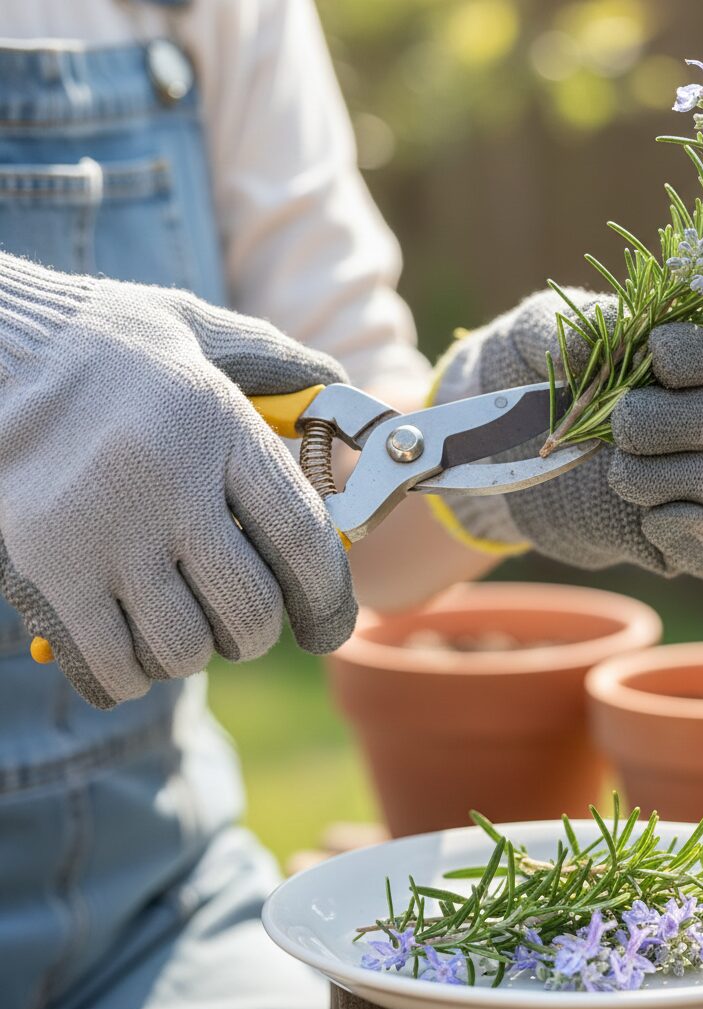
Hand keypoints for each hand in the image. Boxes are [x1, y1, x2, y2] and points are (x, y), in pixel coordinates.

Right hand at [0, 254, 356, 707]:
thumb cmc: (109, 346)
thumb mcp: (203, 332)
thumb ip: (283, 364)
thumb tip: (346, 397)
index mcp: (217, 426)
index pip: (302, 536)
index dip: (328, 597)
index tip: (328, 627)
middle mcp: (165, 485)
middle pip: (249, 608)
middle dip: (258, 632)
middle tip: (249, 623)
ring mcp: (101, 533)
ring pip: (183, 647)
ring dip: (196, 651)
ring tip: (185, 624)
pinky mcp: (46, 569)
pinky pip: (111, 664)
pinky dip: (133, 673)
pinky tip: (134, 646)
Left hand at [434, 289, 702, 578]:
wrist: (525, 454)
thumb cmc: (551, 379)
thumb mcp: (542, 338)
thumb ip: (574, 328)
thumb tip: (596, 339)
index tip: (654, 353)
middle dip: (686, 420)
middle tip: (623, 426)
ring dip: (684, 477)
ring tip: (619, 475)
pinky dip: (695, 534)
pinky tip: (646, 522)